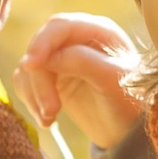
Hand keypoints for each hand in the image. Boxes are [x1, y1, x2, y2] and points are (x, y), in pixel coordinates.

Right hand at [15, 11, 144, 150]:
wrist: (130, 131)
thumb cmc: (131, 101)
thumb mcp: (114, 80)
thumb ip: (84, 62)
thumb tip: (48, 58)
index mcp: (96, 30)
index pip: (59, 26)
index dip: (41, 43)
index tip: (31, 66)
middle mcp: (75, 41)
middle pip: (40, 49)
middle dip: (39, 81)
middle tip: (51, 110)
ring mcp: (61, 60)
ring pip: (29, 69)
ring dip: (34, 95)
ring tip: (50, 119)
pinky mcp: (50, 80)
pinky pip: (26, 84)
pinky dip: (31, 102)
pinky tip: (48, 120)